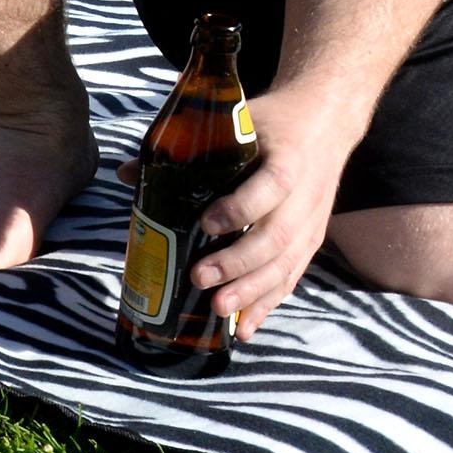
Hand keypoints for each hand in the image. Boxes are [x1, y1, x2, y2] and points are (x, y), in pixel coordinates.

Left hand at [185, 86, 358, 338]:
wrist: (325, 126)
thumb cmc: (270, 125)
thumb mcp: (237, 123)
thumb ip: (187, 147)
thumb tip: (127, 173)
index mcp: (286, 160)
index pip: (271, 186)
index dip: (241, 208)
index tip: (207, 223)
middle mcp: (304, 197)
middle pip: (275, 237)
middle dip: (237, 262)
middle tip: (200, 277)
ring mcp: (310, 225)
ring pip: (285, 265)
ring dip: (251, 291)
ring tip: (217, 308)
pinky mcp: (310, 244)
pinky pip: (290, 280)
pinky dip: (267, 306)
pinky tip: (243, 329)